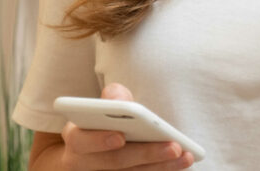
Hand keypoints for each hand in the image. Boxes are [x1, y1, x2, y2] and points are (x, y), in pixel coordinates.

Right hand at [59, 83, 194, 169]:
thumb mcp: (103, 104)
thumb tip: (120, 102)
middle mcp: (83, 163)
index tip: (120, 137)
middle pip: (113, 162)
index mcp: (75, 138)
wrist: (92, 150)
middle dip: (145, 154)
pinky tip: (180, 163)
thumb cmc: (102, 121)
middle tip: (173, 147)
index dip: (98, 140)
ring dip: (160, 166)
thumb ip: (114, 96)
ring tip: (185, 155)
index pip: (78, 140)